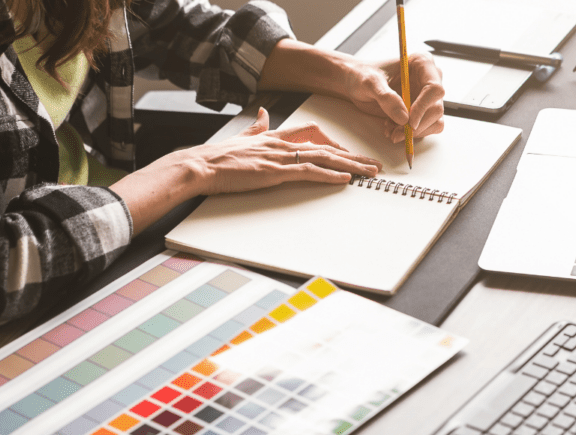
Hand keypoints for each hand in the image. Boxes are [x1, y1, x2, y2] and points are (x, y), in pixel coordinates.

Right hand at [110, 108, 380, 232]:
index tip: (352, 152)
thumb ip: (256, 127)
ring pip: (324, 159)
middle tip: (374, 165)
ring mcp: (280, 158)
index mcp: (275, 137)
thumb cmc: (218, 158)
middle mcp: (282, 144)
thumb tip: (262, 114)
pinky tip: (345, 179)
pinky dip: (329, 175)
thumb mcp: (242, 137)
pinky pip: (309, 172)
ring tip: (369, 173)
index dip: (335, 144)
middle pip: (326, 148)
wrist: (201, 165)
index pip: (314, 135)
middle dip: (353, 156)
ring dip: (350, 166)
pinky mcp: (275, 173)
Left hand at [345, 52, 444, 142]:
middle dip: (417, 125)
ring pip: (434, 121)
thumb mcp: (370, 83)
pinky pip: (424, 128)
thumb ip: (386, 98)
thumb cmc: (362, 75)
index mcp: (422, 64)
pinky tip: (392, 128)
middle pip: (436, 108)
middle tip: (397, 133)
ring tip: (391, 130)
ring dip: (413, 132)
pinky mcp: (420, 111)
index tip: (409, 121)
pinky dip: (409, 134)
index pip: (434, 88)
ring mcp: (425, 97)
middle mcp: (428, 80)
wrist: (355, 83)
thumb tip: (404, 118)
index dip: (424, 107)